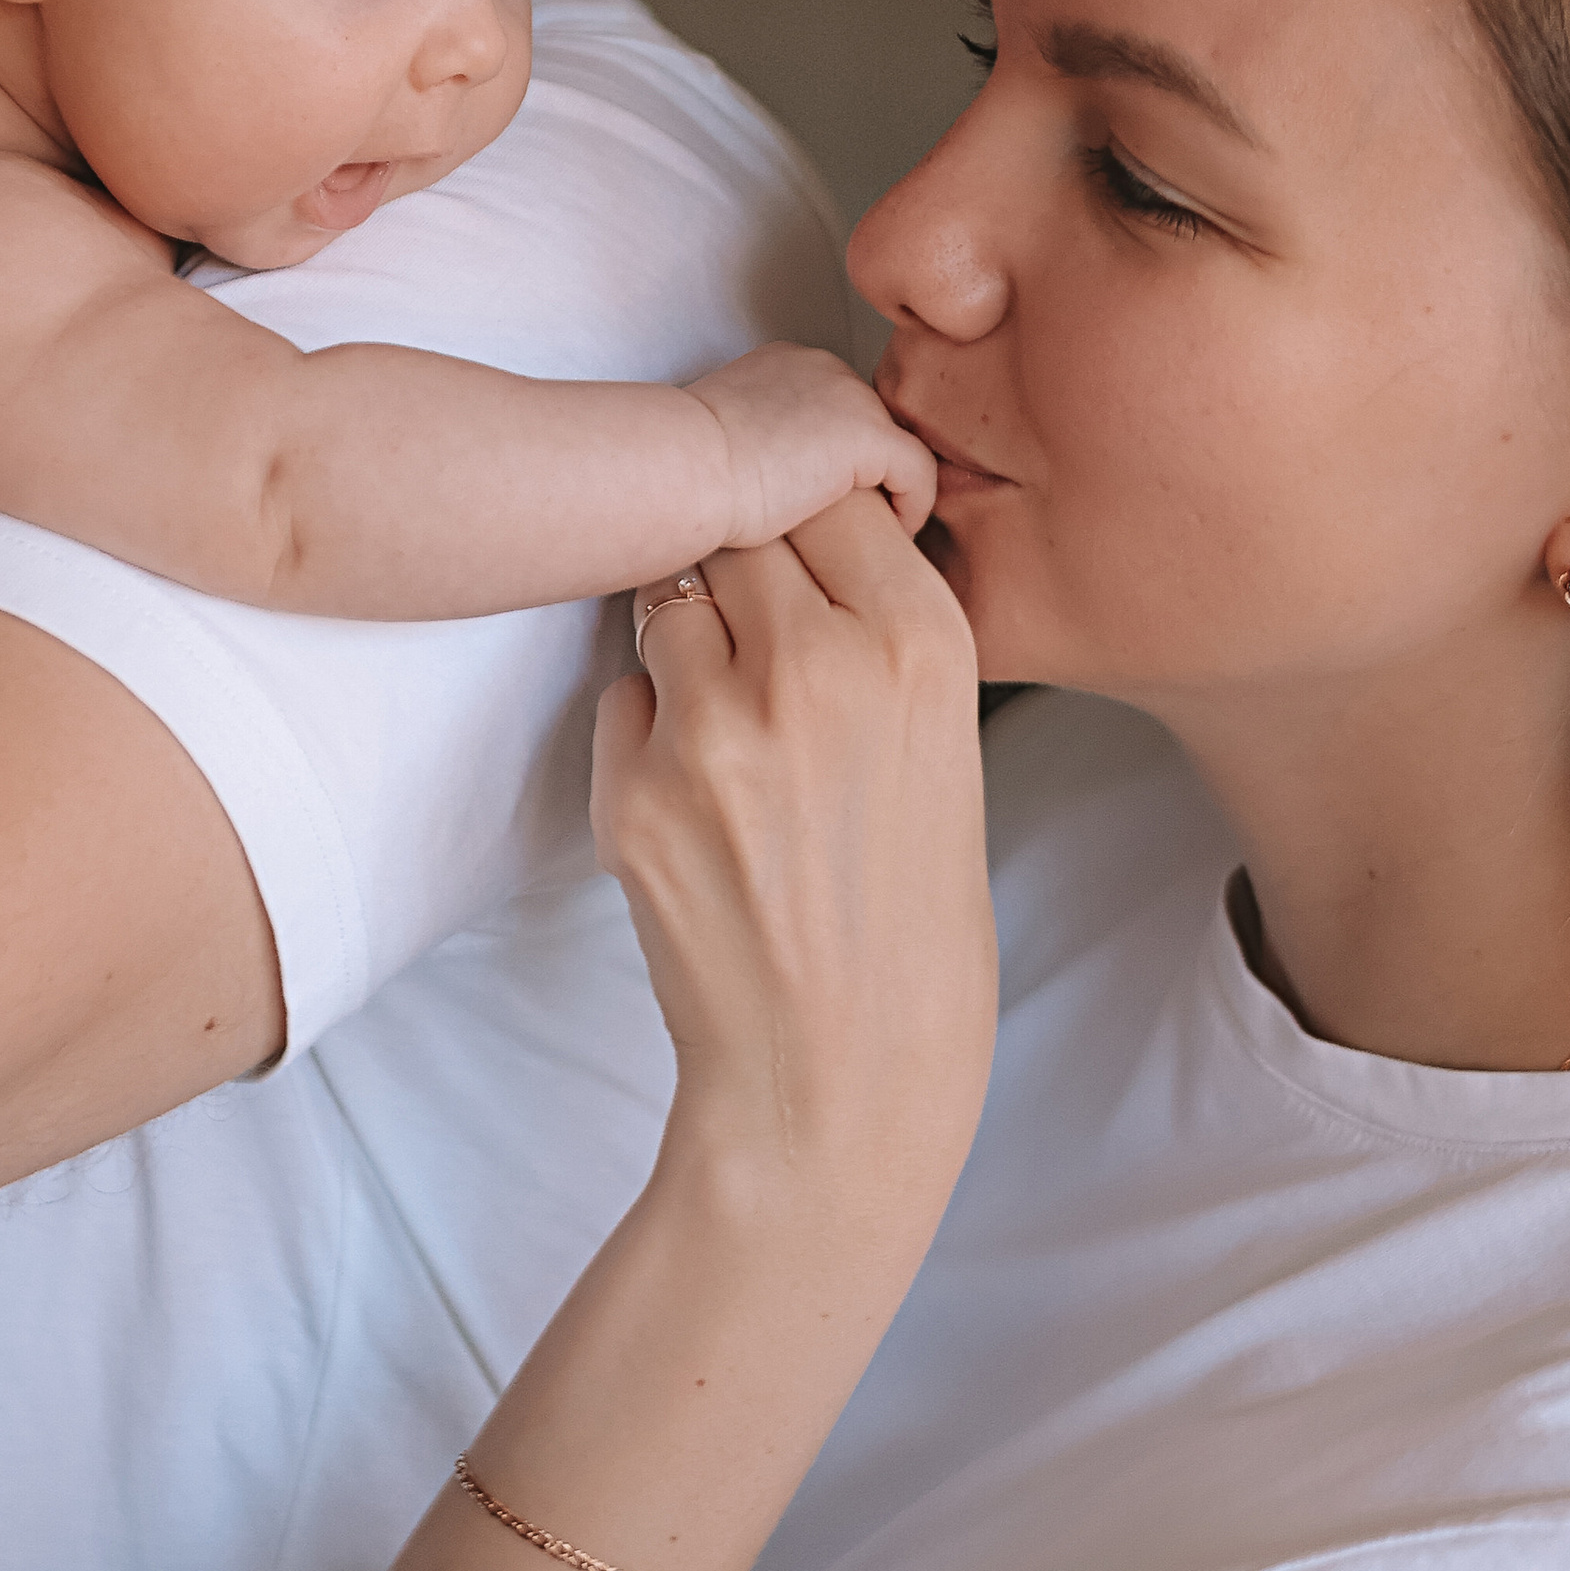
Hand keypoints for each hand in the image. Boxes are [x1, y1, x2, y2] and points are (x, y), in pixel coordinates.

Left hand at [595, 499, 993, 1229]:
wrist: (840, 1078)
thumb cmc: (910, 921)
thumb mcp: (947, 748)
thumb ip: (882, 631)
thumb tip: (812, 527)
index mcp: (919, 646)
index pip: (829, 491)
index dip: (809, 515)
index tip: (806, 546)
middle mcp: (817, 667)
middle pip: (738, 527)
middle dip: (741, 561)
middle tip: (756, 627)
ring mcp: (714, 729)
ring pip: (667, 598)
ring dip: (688, 634)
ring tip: (730, 716)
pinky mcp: (632, 791)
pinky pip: (622, 695)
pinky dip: (648, 723)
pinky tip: (701, 794)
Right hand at [686, 343, 937, 545]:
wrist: (680, 468)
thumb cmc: (683, 469)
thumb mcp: (724, 443)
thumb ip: (759, 444)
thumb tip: (774, 484)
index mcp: (784, 365)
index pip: (834, 408)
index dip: (839, 456)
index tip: (830, 501)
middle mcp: (822, 368)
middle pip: (869, 423)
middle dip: (868, 472)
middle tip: (860, 521)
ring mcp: (848, 396)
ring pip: (896, 447)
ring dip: (888, 490)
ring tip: (875, 532)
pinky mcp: (868, 435)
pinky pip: (918, 472)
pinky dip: (913, 506)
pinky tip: (894, 535)